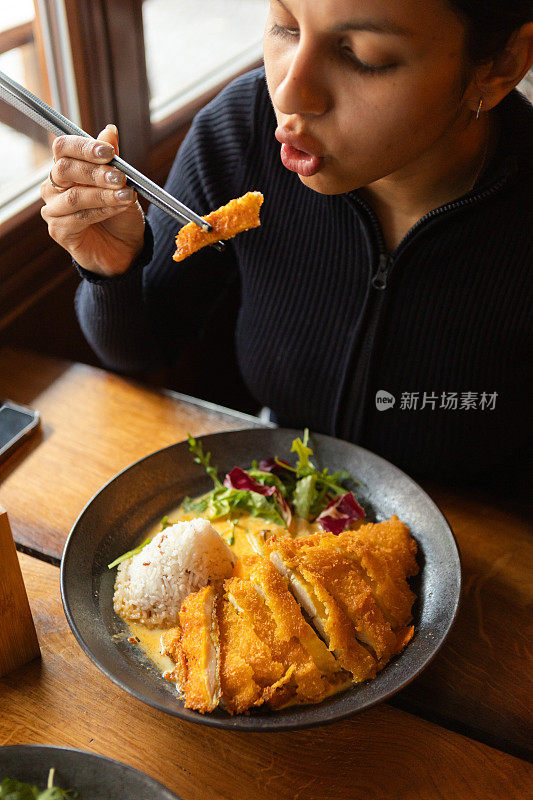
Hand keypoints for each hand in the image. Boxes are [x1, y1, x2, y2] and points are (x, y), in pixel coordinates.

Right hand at [40, 125, 145, 276]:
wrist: (126, 247)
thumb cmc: (120, 213)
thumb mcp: (121, 183)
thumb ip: (112, 159)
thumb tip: (110, 130)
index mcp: (66, 169)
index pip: (63, 148)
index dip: (84, 147)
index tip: (108, 152)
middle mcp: (54, 187)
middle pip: (64, 170)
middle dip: (95, 172)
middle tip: (120, 178)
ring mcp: (53, 210)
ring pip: (75, 196)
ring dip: (103, 194)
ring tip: (127, 196)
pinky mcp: (59, 231)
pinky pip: (79, 217)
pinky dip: (103, 211)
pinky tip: (119, 208)